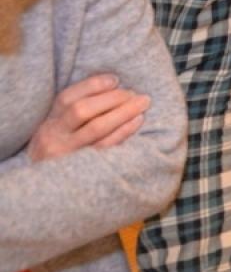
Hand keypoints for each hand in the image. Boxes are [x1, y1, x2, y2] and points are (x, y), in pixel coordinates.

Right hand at [28, 74, 149, 161]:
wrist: (47, 192)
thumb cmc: (61, 151)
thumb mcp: (58, 130)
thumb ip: (74, 111)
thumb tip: (111, 84)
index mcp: (48, 124)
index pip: (66, 98)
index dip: (92, 85)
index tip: (115, 79)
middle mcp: (54, 138)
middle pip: (82, 111)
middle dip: (111, 98)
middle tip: (133, 92)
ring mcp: (69, 154)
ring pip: (97, 128)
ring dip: (123, 112)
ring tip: (142, 103)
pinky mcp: (85, 169)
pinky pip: (107, 146)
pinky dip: (124, 131)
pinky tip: (137, 121)